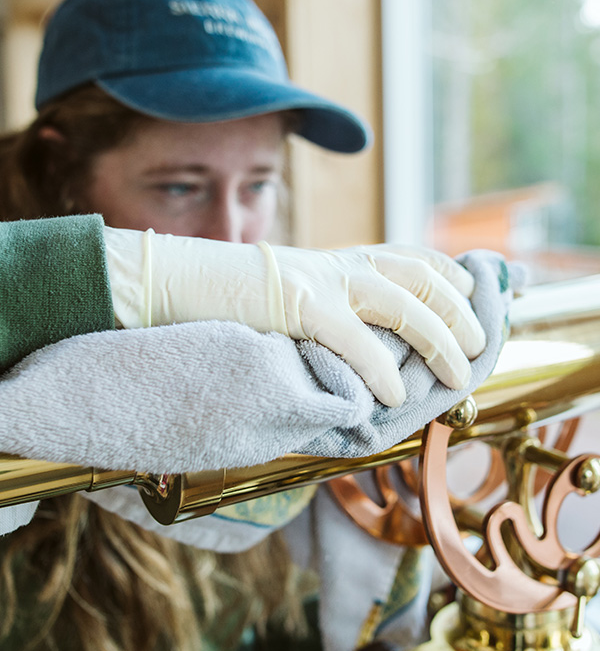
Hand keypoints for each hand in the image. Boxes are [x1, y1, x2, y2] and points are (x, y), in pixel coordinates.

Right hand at [103, 229, 485, 406]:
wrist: (174, 281)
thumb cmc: (226, 297)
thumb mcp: (287, 294)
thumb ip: (321, 306)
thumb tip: (347, 340)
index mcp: (336, 259)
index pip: (411, 255)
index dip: (451, 275)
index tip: (474, 300)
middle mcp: (337, 264)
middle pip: (422, 274)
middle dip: (460, 310)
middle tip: (476, 347)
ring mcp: (319, 281)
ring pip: (405, 301)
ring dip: (440, 338)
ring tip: (457, 374)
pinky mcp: (297, 305)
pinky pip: (356, 338)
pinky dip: (381, 368)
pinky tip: (393, 394)